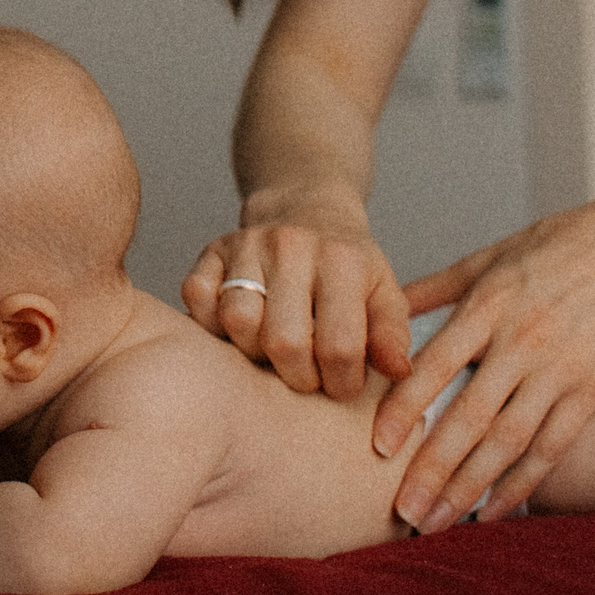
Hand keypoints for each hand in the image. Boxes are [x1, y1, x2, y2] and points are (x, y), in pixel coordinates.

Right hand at [183, 187, 412, 398]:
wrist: (307, 208)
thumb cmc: (348, 264)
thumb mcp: (384, 293)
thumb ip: (391, 335)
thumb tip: (398, 372)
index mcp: (342, 260)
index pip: (338, 345)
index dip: (341, 382)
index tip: (342, 385)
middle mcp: (292, 247)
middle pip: (284, 341)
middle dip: (298, 377)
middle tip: (308, 376)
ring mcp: (247, 245)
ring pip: (237, 322)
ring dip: (255, 353)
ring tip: (275, 351)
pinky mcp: (212, 250)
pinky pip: (197, 298)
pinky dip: (211, 323)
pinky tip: (240, 328)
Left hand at [374, 203, 594, 533]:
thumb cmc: (556, 245)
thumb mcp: (488, 257)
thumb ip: (433, 288)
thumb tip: (378, 311)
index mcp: (490, 306)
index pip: (437, 365)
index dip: (405, 408)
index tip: (376, 448)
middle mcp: (523, 343)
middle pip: (471, 417)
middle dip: (432, 469)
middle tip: (401, 513)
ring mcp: (561, 371)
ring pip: (510, 441)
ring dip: (470, 488)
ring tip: (437, 523)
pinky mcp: (593, 390)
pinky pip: (553, 447)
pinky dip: (523, 483)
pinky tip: (493, 512)